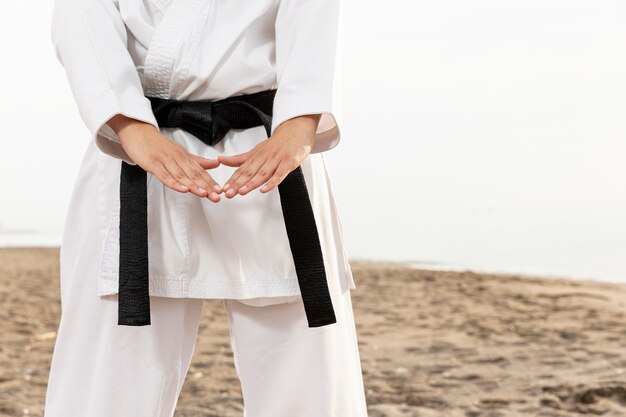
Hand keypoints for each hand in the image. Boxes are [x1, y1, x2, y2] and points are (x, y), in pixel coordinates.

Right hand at [109, 114, 223, 201]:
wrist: (138, 131)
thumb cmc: (159, 145)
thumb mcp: (181, 152)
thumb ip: (198, 161)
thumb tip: (216, 164)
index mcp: (185, 157)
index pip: (200, 171)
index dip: (210, 182)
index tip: (220, 191)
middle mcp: (177, 158)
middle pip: (193, 175)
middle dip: (206, 187)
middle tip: (216, 196)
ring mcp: (165, 161)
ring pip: (181, 176)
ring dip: (194, 186)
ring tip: (204, 194)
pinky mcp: (153, 164)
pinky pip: (165, 175)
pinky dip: (174, 183)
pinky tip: (183, 189)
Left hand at [217, 114, 320, 197]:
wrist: (296, 130)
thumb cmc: (277, 144)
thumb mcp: (256, 150)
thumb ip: (239, 159)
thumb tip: (221, 160)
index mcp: (255, 156)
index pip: (241, 169)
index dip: (232, 180)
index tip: (223, 188)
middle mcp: (264, 158)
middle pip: (249, 172)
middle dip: (238, 184)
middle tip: (228, 193)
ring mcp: (276, 160)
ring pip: (262, 173)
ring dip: (251, 183)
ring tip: (242, 192)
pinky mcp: (288, 162)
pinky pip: (279, 174)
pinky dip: (272, 182)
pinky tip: (264, 189)